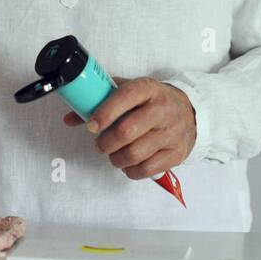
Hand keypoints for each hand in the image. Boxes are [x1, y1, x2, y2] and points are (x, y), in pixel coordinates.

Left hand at [62, 77, 195, 180]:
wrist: (191, 112)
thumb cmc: (152, 101)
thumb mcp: (129, 92)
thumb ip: (100, 102)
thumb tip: (69, 118)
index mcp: (148, 89)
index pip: (125, 97)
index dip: (104, 113)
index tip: (91, 126)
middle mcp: (162, 109)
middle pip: (127, 131)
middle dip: (106, 142)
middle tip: (100, 144)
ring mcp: (172, 133)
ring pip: (135, 154)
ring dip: (116, 158)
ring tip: (114, 154)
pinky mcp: (176, 153)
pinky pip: (147, 169)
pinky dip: (130, 170)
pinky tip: (128, 163)